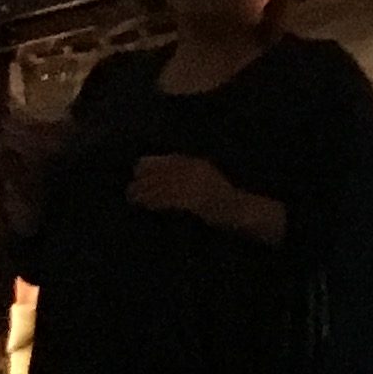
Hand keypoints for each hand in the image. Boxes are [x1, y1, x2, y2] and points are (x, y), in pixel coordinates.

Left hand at [131, 155, 282, 241]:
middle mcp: (195, 171)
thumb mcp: (205, 180)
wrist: (242, 213)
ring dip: (144, 194)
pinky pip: (167, 201)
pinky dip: (154, 203)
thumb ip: (185, 174)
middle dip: (142, 183)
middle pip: (160, 174)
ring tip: (134, 199)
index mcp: (197, 163)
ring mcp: (195, 185)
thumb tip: (155, 175)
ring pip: (160, 187)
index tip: (136, 174)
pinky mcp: (193, 200)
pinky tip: (146, 207)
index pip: (165, 161)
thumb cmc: (221, 200)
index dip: (147, 167)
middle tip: (130, 192)